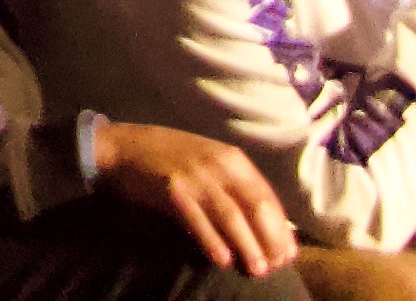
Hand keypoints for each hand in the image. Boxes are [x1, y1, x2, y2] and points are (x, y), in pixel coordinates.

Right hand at [91, 121, 295, 275]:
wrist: (126, 147)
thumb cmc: (173, 159)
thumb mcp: (210, 164)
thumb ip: (236, 187)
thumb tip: (265, 225)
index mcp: (234, 160)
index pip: (268, 197)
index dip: (281, 228)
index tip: (289, 255)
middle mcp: (219, 166)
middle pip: (255, 207)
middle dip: (270, 240)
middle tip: (276, 267)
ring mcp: (196, 177)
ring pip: (231, 216)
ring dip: (247, 245)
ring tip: (257, 269)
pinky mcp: (173, 190)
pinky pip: (198, 220)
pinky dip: (212, 241)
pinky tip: (222, 260)